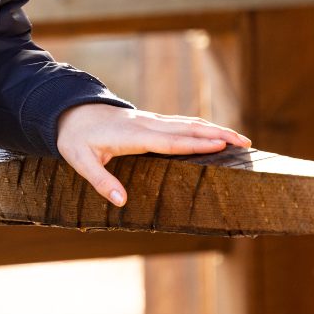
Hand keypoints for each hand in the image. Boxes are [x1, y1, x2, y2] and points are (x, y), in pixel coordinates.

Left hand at [55, 105, 251, 206]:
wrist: (68, 111)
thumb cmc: (75, 138)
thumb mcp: (80, 161)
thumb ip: (101, 182)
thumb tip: (122, 202)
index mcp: (133, 136)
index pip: (170, 141)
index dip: (195, 144)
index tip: (221, 145)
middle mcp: (146, 125)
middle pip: (187, 129)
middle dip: (217, 134)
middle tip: (245, 143)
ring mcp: (149, 120)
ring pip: (187, 123)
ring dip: (214, 129)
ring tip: (239, 138)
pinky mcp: (149, 121)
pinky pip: (180, 123)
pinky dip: (200, 127)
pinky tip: (213, 133)